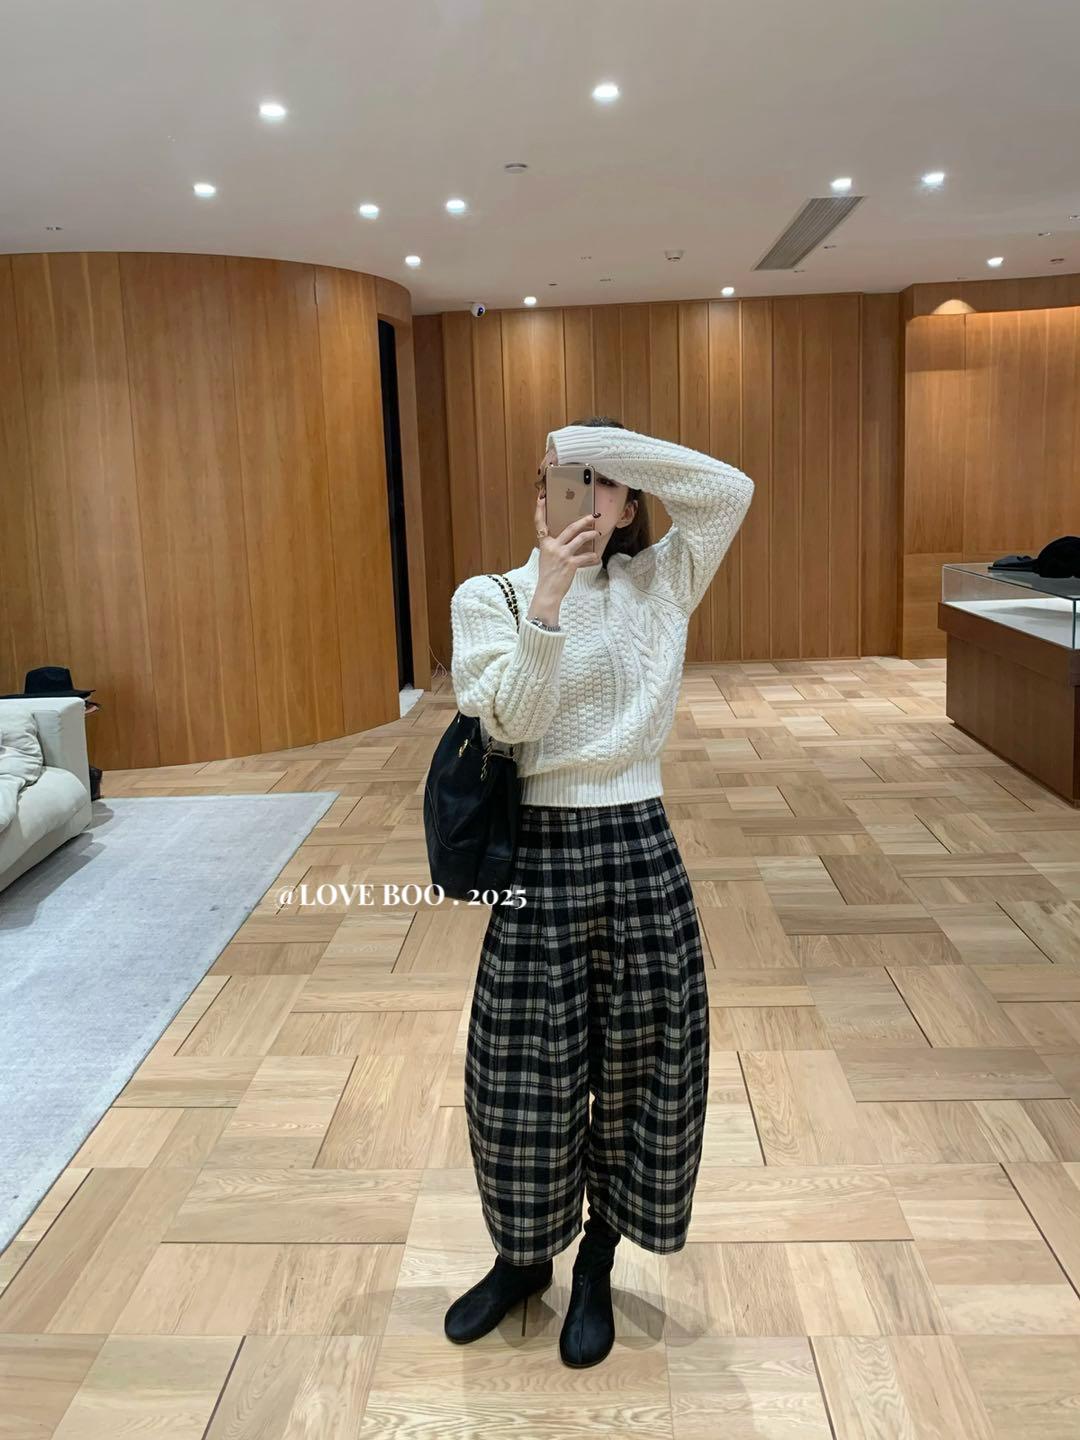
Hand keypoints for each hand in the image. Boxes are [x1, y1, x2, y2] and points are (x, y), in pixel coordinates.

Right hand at [533, 478, 601, 603]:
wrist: (547, 592)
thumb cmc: (548, 576)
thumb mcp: (546, 558)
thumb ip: (553, 547)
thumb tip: (565, 541)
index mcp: (545, 544)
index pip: (540, 523)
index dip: (539, 510)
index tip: (541, 498)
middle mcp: (553, 547)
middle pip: (570, 528)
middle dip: (583, 520)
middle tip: (592, 516)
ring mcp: (562, 554)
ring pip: (580, 538)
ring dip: (591, 534)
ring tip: (597, 532)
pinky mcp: (571, 564)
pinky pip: (586, 556)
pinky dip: (592, 556)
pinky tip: (596, 556)